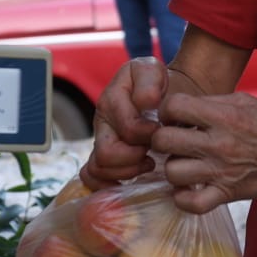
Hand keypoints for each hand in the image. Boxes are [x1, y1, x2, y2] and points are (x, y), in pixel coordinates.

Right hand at [79, 57, 166, 188]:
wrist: (163, 95)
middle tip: (153, 153)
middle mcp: (101, 123)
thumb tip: (144, 102)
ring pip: (98, 170)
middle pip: (106, 155)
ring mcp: (100, 142)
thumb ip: (149, 79)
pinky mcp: (103, 158)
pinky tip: (133, 180)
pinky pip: (93, 179)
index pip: (128, 129)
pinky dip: (109, 186)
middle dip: (134, 158)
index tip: (163, 130)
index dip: (149, 135)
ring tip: (148, 163)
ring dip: (127, 171)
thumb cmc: (159, 84)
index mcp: (112, 100)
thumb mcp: (155, 70)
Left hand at [152, 93, 256, 213]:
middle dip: (162, 138)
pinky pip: (191, 204)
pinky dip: (182, 198)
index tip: (174, 116)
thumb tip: (180, 108)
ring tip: (184, 162)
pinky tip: (188, 187)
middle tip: (173, 139)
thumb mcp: (244, 101)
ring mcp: (222, 172)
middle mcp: (220, 144)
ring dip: (173, 166)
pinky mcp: (227, 194)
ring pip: (172, 172)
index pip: (174, 106)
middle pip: (164, 141)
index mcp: (224, 117)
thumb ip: (211, 103)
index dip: (168, 109)